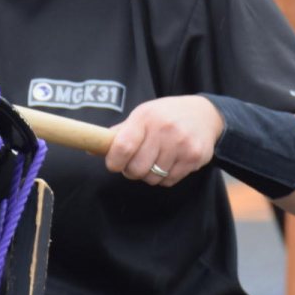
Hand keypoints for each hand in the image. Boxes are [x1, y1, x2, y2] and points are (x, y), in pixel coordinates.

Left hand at [105, 96, 224, 186]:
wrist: (205, 114)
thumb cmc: (165, 116)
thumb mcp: (142, 116)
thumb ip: (118, 133)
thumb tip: (90, 147)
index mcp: (145, 117)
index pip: (122, 147)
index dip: (114, 161)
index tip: (114, 164)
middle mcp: (163, 129)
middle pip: (136, 169)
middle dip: (132, 171)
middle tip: (136, 163)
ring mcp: (181, 143)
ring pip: (153, 178)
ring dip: (150, 175)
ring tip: (155, 160)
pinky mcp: (194, 157)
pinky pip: (170, 181)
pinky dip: (166, 177)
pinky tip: (170, 162)